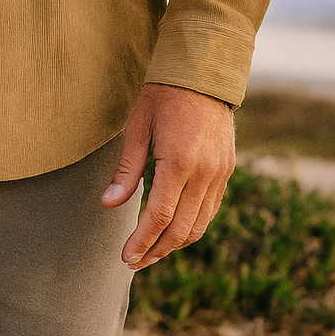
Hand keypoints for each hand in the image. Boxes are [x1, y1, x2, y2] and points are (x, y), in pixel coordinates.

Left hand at [101, 82, 234, 268]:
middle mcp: (205, 172)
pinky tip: (173, 230)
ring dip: (174, 244)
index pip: (159, 216)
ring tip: (151, 251)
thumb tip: (108, 205)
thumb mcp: (138, 128)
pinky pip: (210, 210)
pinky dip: (192, 226)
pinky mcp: (227, 170)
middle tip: (134, 262)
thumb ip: (126, 171)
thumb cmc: (163, 96)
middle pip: (181, 228)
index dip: (141, 241)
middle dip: (156, 250)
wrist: (203, 73)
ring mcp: (220, 173)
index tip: (126, 258)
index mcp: (179, 161)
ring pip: (199, 224)